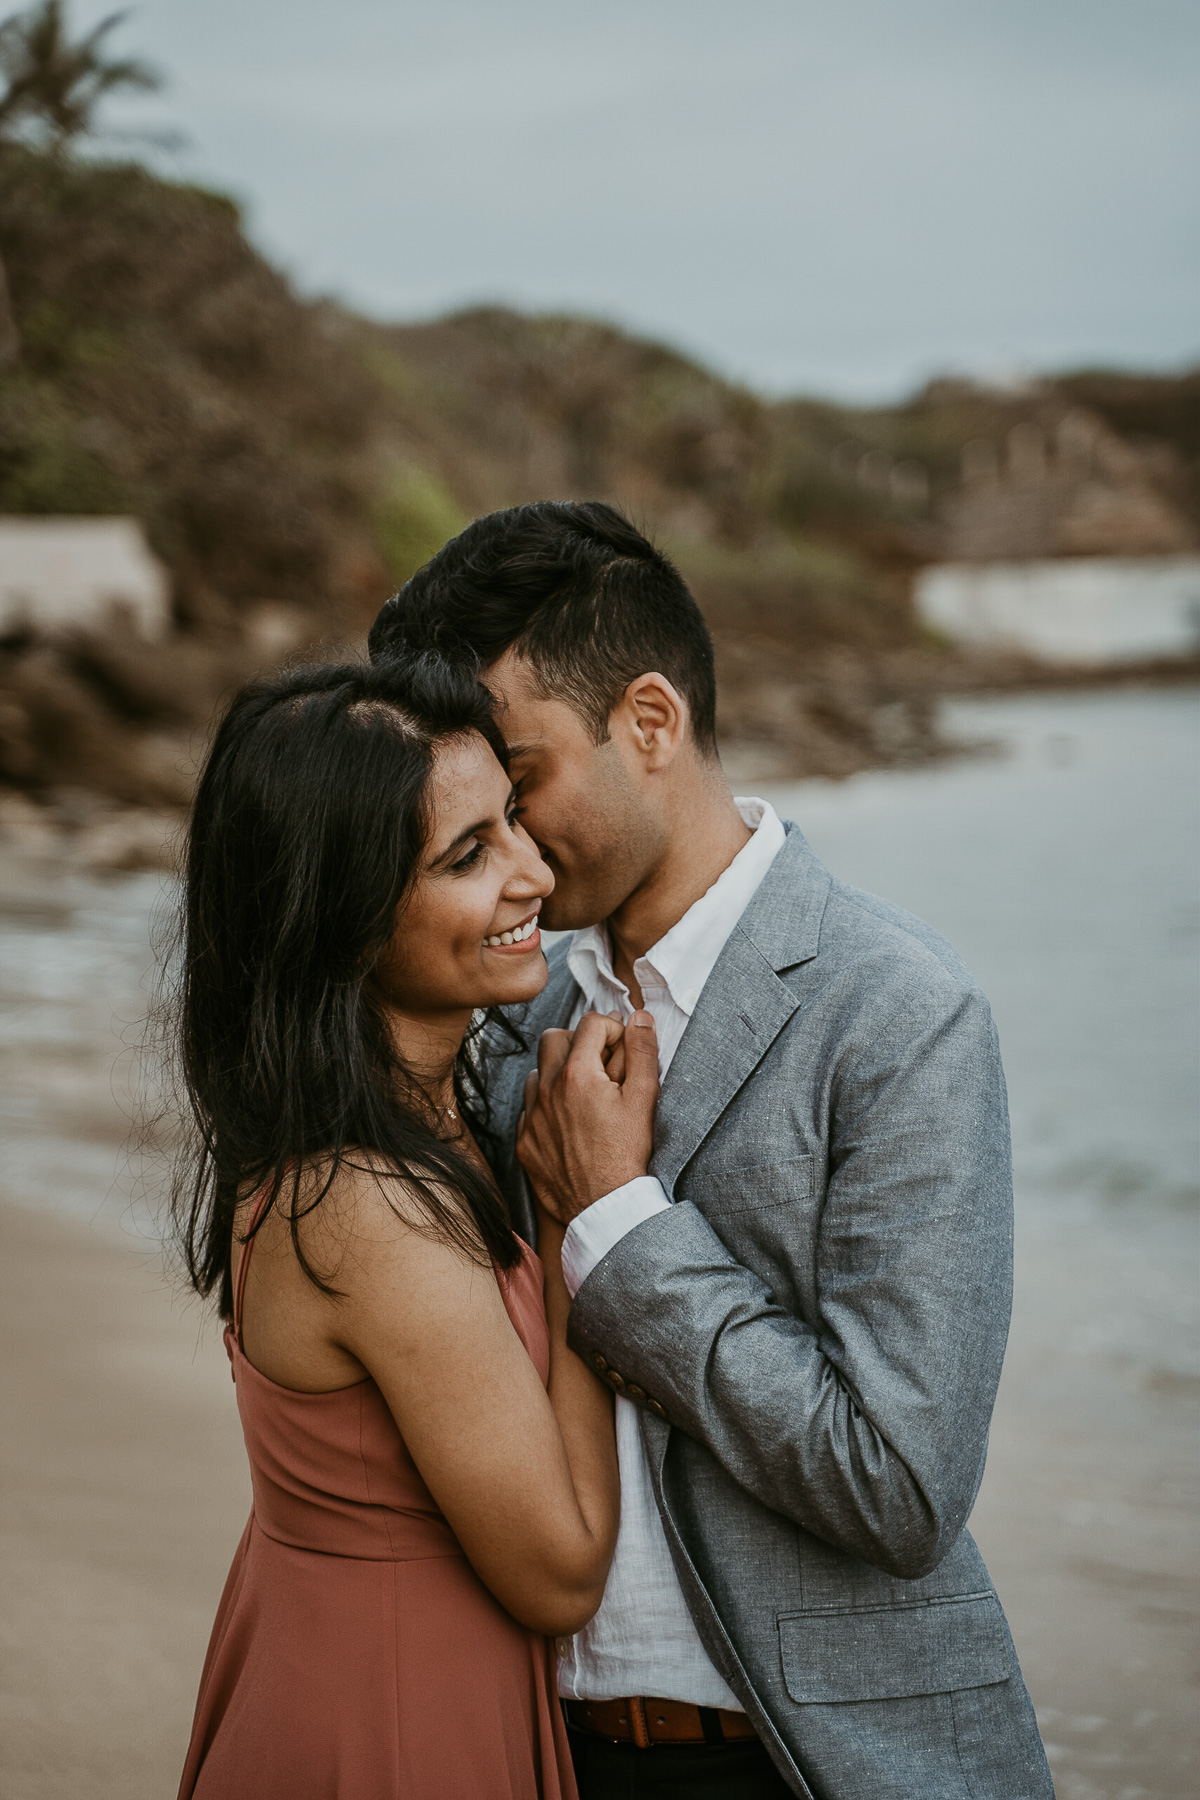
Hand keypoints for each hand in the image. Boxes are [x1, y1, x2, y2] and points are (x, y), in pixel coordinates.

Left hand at [517, 1011, 658, 1225]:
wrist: (603, 1207)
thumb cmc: (627, 1154)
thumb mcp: (644, 1099)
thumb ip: (643, 1053)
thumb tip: (640, 1018)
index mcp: (578, 1075)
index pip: (590, 1024)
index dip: (612, 1029)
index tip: (623, 1047)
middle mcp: (548, 1090)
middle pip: (554, 1037)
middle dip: (579, 1041)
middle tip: (601, 1062)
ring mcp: (532, 1115)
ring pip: (538, 1072)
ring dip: (559, 1073)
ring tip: (585, 1094)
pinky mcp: (524, 1140)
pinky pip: (529, 1108)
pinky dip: (547, 1106)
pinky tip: (569, 1122)